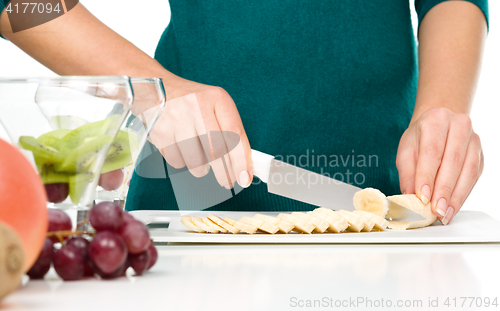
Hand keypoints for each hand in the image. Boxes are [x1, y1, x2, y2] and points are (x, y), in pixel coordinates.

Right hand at [148, 80, 252, 188]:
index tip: (245, 178)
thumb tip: (243, 166)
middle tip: (227, 181)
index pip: (235, 134)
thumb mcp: (214, 107)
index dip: (242, 160)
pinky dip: (183, 162)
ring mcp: (176, 119)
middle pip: (217, 151)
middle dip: (224, 173)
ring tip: (199, 158)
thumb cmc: (192, 103)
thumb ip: (231, 133)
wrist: (155, 89)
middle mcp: (197, 106)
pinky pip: (178, 162)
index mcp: (217, 98)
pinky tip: (181, 149)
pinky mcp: (160, 132)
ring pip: (197, 161)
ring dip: (201, 168)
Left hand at [396, 108, 483, 224]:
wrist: (438, 126)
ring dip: (456, 196)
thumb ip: (407, 173)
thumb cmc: (419, 139)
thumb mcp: (406, 151)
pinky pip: (474, 177)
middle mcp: (459, 125)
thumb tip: (409, 197)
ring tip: (444, 214)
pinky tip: (453, 207)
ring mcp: (474, 139)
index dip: (427, 176)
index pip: (432, 151)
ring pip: (468, 170)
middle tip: (435, 210)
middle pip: (453, 161)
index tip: (422, 197)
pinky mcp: (481, 154)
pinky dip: (463, 195)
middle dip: (443, 190)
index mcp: (436, 119)